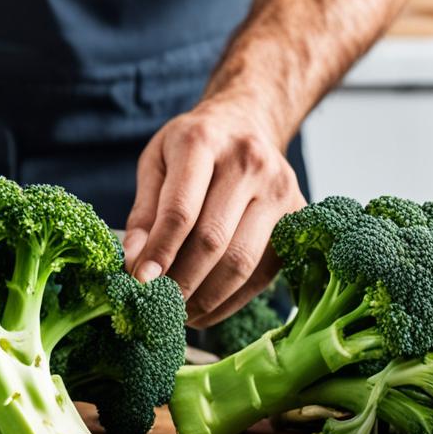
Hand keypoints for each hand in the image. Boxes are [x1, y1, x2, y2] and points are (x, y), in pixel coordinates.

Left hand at [124, 98, 305, 327]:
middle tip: (156, 304)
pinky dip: (231, 300)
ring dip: (206, 297)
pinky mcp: (298, 216)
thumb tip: (135, 261)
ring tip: (178, 311)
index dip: (159, 252)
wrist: (247, 122)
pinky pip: (264, 272)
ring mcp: (281, 189)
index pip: (181, 210)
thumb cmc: (192, 146)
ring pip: (242, 262)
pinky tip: (205, 308)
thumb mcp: (156, 163)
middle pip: (214, 240)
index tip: (139, 282)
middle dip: (180, 282)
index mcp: (204, 141)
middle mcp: (250, 162)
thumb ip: (144, 211)